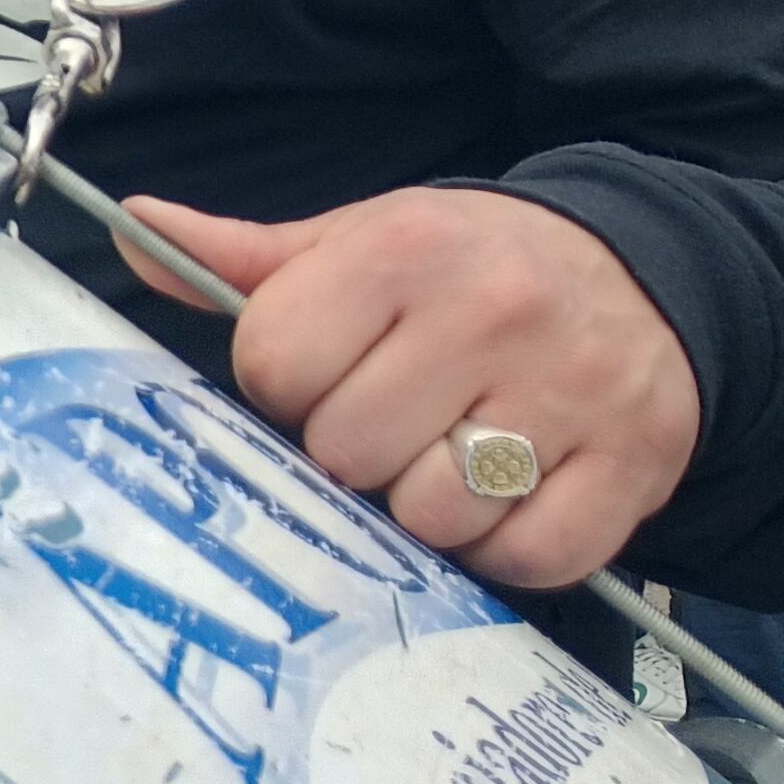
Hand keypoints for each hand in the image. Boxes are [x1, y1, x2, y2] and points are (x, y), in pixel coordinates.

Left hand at [122, 187, 699, 588]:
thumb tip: (137, 227)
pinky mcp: (633, 465)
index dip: (284, 387)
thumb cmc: (469, 267)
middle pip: (346, 451)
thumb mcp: (360, 241)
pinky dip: (507, 548)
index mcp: (406, 250)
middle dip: (352, 452)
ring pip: (435, 514)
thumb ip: (245, 259)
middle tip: (391, 422)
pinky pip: (529, 557)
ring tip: (449, 455)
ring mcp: (572, 392)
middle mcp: (493, 313)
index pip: (276, 364)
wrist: (646, 275)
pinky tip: (507, 499)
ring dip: (427, 508)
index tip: (324, 375)